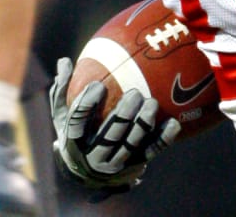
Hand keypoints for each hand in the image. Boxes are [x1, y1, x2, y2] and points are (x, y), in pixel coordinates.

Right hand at [49, 57, 179, 197]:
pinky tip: (174, 123)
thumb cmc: (76, 135)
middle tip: (135, 93)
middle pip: (109, 135)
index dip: (87, 105)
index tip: (98, 85)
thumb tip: (64, 61)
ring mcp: (115, 163)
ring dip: (143, 124)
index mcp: (73, 142)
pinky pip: (151, 151)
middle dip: (123, 115)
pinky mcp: (134, 166)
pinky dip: (163, 138)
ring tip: (152, 103)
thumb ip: (62, 90)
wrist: (89, 174)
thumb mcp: (62, 117)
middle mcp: (94, 157)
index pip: (77, 124)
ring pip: (131, 144)